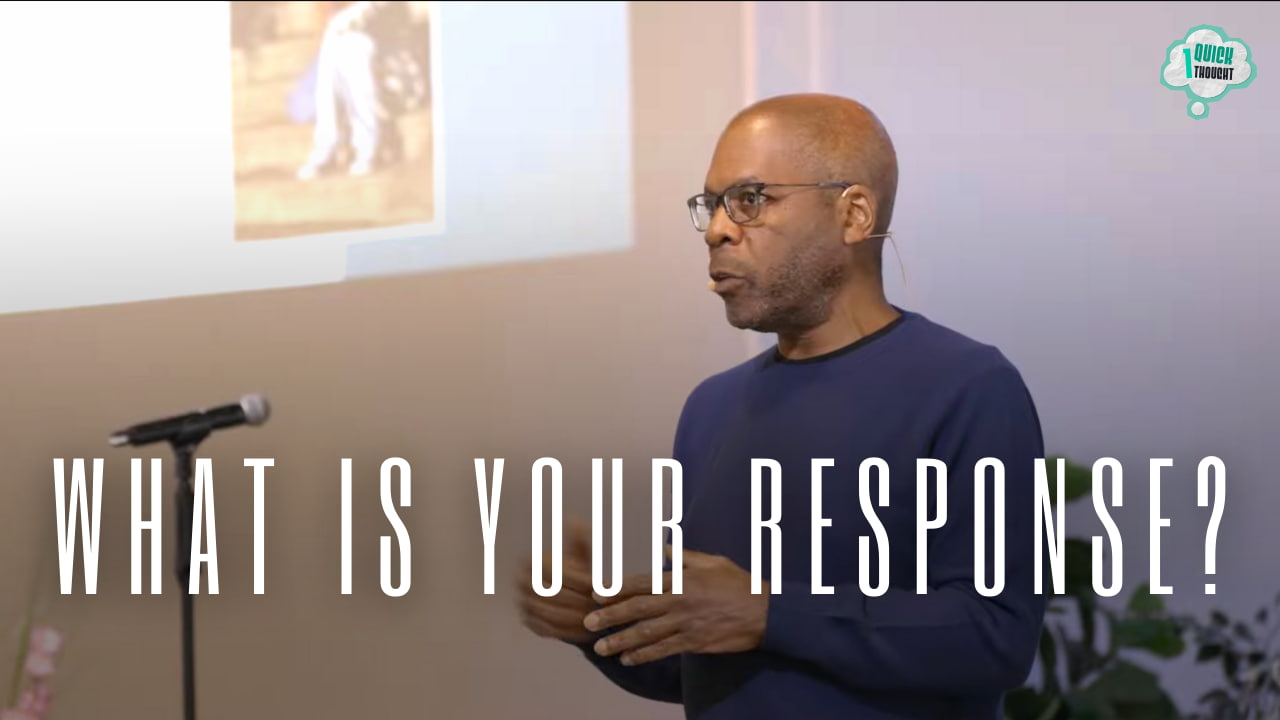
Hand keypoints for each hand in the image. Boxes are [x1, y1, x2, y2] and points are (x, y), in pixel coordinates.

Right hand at [515, 516, 597, 644]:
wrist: (566, 599)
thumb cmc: (577, 576)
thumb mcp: (581, 557)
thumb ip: (580, 541)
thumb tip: (575, 519)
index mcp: (533, 561)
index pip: (560, 573)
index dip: (582, 581)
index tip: (600, 587)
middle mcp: (522, 581)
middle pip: (556, 595)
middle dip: (579, 602)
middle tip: (600, 608)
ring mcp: (522, 601)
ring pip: (552, 613)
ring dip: (575, 618)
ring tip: (594, 619)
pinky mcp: (527, 620)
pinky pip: (546, 628)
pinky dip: (564, 631)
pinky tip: (582, 630)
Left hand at [583, 547, 767, 665]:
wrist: (764, 612)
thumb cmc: (738, 583)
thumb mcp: (712, 561)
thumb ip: (685, 555)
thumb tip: (665, 546)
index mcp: (681, 579)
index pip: (641, 584)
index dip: (616, 589)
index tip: (596, 594)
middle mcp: (679, 601)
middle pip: (637, 609)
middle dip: (610, 617)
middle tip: (589, 624)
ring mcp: (685, 624)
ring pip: (646, 634)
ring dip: (621, 641)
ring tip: (601, 648)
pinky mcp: (693, 642)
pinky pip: (663, 650)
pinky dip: (643, 655)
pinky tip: (628, 659)